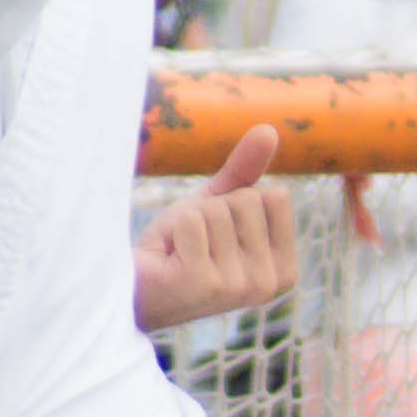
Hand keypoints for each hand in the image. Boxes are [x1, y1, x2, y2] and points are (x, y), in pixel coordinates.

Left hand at [133, 129, 297, 331]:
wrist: (131, 284)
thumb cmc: (177, 247)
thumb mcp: (216, 206)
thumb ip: (245, 173)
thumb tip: (269, 129)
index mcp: (285, 270)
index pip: (276, 197)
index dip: (237, 203)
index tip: (218, 234)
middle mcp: (269, 284)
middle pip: (248, 201)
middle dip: (212, 211)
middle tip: (193, 243)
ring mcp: (239, 288)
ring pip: (218, 211)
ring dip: (188, 222)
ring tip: (178, 251)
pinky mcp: (204, 283)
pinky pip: (192, 222)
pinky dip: (172, 231)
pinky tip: (167, 258)